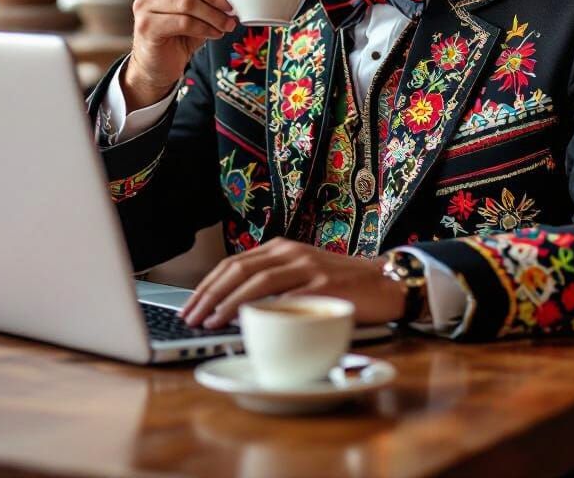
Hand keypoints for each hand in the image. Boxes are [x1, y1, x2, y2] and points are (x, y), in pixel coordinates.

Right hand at [124, 0, 237, 107]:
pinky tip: (215, 33)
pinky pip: (183, 22)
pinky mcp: (146, 26)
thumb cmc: (180, 26)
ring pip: (186, 2)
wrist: (159, 62)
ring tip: (227, 23)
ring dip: (214, 14)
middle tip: (231, 6)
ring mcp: (142, 5)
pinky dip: (206, 28)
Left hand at [179, 238, 406, 328]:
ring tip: (210, 321)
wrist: (384, 281)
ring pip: (257, 281)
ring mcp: (308, 268)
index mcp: (282, 248)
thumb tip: (231, 306)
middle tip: (190, 317)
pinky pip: (287, 299)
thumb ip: (273, 281)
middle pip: (239, 269)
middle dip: (209, 294)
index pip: (234, 263)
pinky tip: (250, 325)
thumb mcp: (301, 272)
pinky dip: (265, 312)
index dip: (207, 284)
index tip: (189, 306)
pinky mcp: (324, 287)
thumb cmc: (339, 284)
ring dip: (228, 303)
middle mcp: (291, 253)